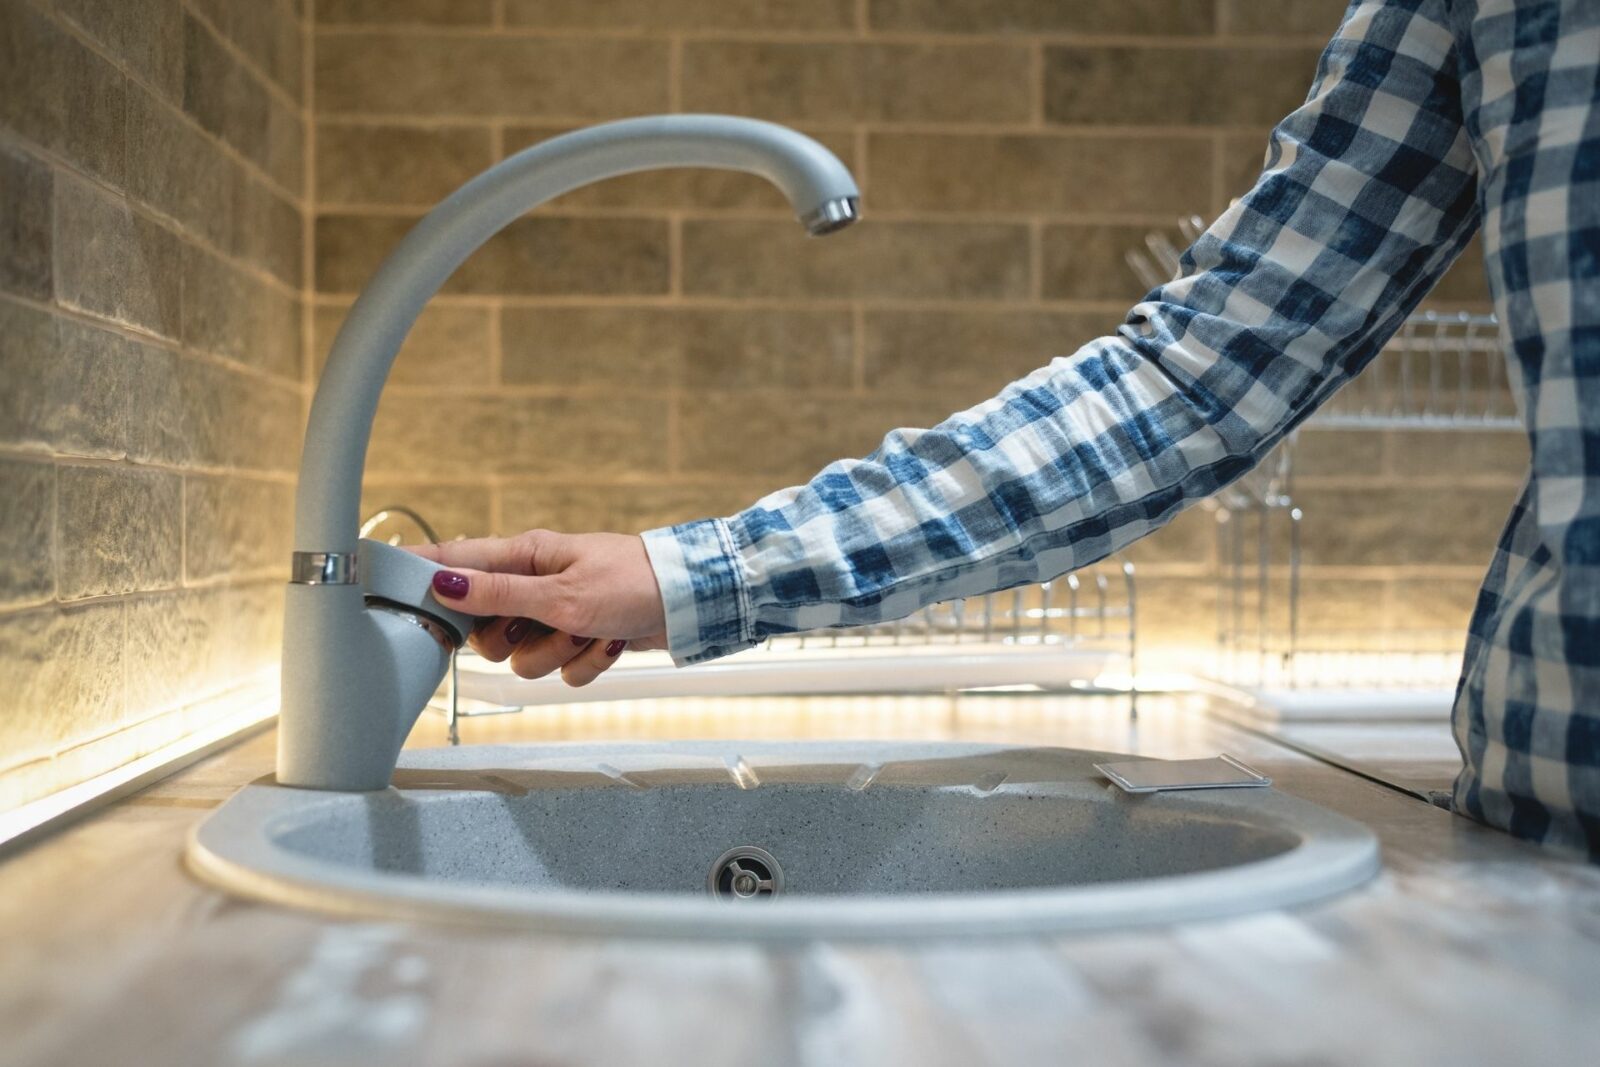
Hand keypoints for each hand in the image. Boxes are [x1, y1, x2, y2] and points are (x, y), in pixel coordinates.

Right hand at [408, 530, 667, 686]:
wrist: (689, 603)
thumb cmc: (631, 582)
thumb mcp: (560, 591)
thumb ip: (498, 594)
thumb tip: (443, 583)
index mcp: (522, 557)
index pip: (453, 562)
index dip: (417, 576)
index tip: (377, 585)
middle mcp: (533, 586)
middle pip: (484, 632)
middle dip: (513, 641)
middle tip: (542, 626)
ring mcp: (555, 615)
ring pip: (523, 660)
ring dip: (558, 654)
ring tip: (590, 631)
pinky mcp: (578, 640)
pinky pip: (560, 672)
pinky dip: (585, 663)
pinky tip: (608, 643)